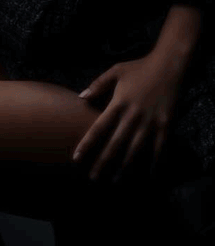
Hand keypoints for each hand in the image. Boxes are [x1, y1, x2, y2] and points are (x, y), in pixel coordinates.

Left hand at [73, 53, 184, 182]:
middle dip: (103, 162)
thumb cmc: (140, 68)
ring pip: (135, 150)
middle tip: (93, 178)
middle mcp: (132, 116)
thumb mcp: (116, 71)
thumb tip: (81, 97)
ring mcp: (150, 122)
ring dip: (125, 167)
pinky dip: (155, 163)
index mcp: (118, 104)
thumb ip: (98, 85)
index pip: (98, 128)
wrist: (170, 64)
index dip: (86, 144)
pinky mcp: (166, 124)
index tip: (76, 158)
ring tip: (116, 180)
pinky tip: (150, 175)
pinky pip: (160, 148)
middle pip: (114, 144)